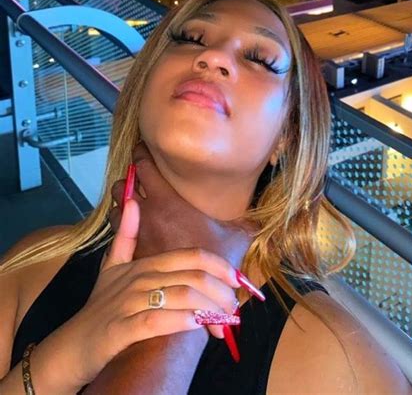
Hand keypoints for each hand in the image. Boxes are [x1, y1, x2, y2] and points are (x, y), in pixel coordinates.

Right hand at [52, 197, 241, 391]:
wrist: (72, 345)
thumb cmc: (99, 307)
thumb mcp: (112, 267)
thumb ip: (126, 236)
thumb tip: (132, 200)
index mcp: (144, 264)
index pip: (190, 256)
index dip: (218, 265)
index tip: (237, 280)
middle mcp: (139, 278)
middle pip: (192, 276)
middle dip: (221, 293)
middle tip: (234, 309)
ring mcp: (129, 303)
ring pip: (180, 297)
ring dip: (209, 310)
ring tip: (223, 324)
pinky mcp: (121, 329)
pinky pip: (157, 321)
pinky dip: (181, 322)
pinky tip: (196, 327)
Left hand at [109, 142, 257, 339]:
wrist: (189, 301)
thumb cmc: (213, 265)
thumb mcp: (237, 239)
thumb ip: (246, 222)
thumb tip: (259, 214)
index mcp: (167, 200)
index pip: (144, 165)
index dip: (141, 152)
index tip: (143, 147)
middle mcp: (146, 214)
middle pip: (122, 186)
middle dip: (127, 180)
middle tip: (136, 176)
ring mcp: (135, 236)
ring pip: (116, 210)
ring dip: (121, 205)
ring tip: (131, 202)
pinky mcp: (130, 256)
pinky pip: (118, 235)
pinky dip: (122, 229)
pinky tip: (132, 232)